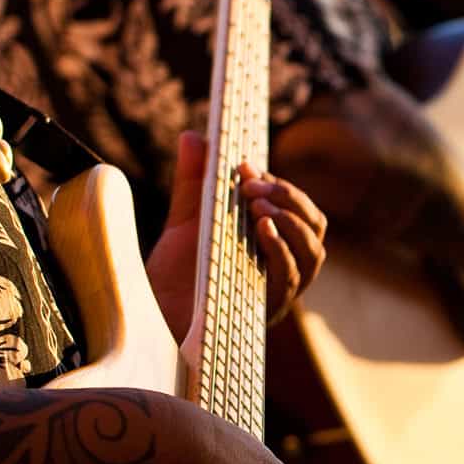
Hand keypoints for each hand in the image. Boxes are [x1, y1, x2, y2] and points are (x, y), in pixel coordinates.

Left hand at [147, 133, 330, 347]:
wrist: (147, 328)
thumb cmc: (169, 283)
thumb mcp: (183, 224)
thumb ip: (194, 182)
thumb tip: (195, 135)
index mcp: (272, 250)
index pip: (299, 212)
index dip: (281, 186)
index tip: (245, 167)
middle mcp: (282, 273)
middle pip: (316, 229)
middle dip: (291, 198)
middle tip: (252, 183)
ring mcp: (277, 294)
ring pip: (313, 252)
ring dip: (292, 220)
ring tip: (259, 203)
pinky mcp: (264, 312)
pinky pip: (290, 278)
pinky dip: (281, 248)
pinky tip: (261, 228)